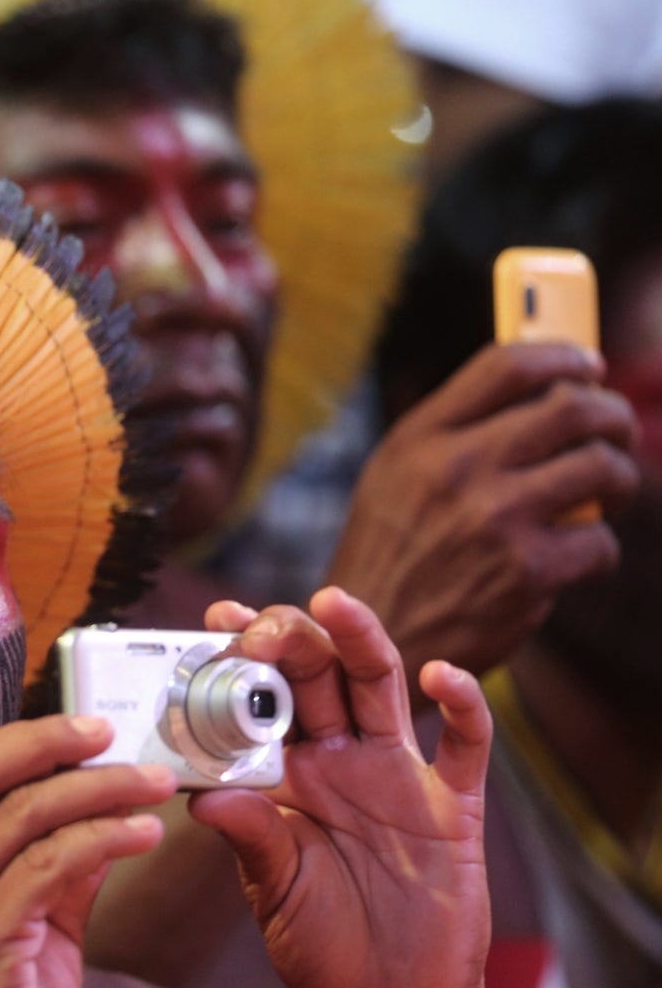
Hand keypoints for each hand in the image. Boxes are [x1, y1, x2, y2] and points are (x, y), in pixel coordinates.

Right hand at [0, 716, 176, 987]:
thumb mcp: (31, 929)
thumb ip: (55, 868)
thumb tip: (99, 805)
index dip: (20, 741)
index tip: (82, 727)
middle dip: (48, 743)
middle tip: (111, 733)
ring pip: (21, 817)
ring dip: (98, 790)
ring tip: (152, 788)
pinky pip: (48, 867)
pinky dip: (103, 839)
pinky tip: (142, 834)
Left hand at [191, 588, 491, 987]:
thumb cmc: (322, 941)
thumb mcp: (274, 886)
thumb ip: (250, 836)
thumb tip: (203, 795)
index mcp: (290, 773)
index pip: (265, 696)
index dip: (245, 655)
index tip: (217, 620)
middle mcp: (342, 760)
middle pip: (321, 675)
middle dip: (295, 639)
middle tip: (265, 621)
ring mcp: (398, 776)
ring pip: (382, 686)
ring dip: (361, 640)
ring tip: (334, 603)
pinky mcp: (453, 805)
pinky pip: (466, 745)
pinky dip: (463, 703)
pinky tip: (439, 673)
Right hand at [328, 343, 637, 690]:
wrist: (372, 638)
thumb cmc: (393, 553)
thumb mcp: (396, 475)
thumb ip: (454, 432)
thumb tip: (545, 391)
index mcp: (420, 438)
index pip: (507, 365)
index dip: (563, 355)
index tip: (587, 366)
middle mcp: (455, 469)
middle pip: (571, 407)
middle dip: (613, 415)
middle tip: (617, 432)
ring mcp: (493, 520)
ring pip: (602, 467)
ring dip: (623, 478)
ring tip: (610, 492)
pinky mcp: (526, 572)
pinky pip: (600, 541)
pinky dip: (599, 549)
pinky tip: (573, 559)